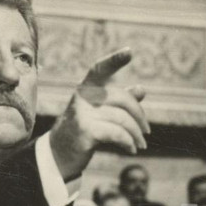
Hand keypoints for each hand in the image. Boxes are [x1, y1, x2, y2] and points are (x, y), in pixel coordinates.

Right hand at [49, 48, 148, 180]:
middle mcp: (82, 97)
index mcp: (86, 88)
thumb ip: (119, 100)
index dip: (115, 60)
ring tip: (141, 144)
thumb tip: (141, 90)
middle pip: (122, 99)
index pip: (100, 69)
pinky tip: (131, 149)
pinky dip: (128, 142)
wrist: (58, 153)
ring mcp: (82, 114)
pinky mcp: (85, 131)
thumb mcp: (100, 112)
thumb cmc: (83, 129)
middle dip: (139, 116)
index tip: (130, 52)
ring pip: (122, 119)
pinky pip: (117, 133)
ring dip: (136, 134)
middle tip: (147, 132)